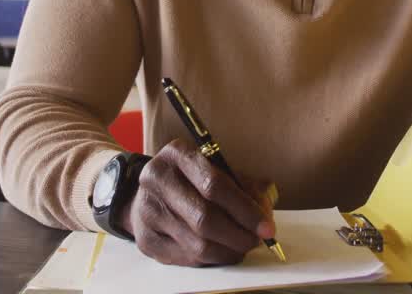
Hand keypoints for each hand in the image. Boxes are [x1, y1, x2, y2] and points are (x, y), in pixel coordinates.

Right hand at [119, 139, 275, 266]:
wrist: (151, 193)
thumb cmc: (192, 180)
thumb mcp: (218, 170)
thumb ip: (245, 187)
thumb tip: (264, 215)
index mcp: (177, 154)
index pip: (214, 184)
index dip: (245, 209)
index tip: (266, 226)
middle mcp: (156, 179)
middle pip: (204, 218)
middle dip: (239, 235)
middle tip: (256, 241)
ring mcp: (147, 210)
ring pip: (197, 243)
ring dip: (228, 250)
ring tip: (242, 246)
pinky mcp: (145, 239)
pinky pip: (187, 258)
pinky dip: (212, 258)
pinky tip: (222, 251)